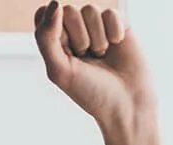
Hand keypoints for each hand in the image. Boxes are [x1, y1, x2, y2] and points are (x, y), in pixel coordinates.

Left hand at [35, 2, 155, 140]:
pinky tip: (118, 46)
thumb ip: (46, 37)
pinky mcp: (119, 25)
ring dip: (98, 38)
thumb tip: (56, 3)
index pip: (45, 14)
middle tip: (88, 59)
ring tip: (103, 56)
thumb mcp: (60, 70)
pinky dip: (114, 32)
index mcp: (55, 40)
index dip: (55, 31)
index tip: (66, 54)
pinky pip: (111, 14)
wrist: (127, 106)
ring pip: (90, 10)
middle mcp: (75, 29)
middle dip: (79, 38)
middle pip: (68, 10)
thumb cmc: (91, 92)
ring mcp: (97, 26)